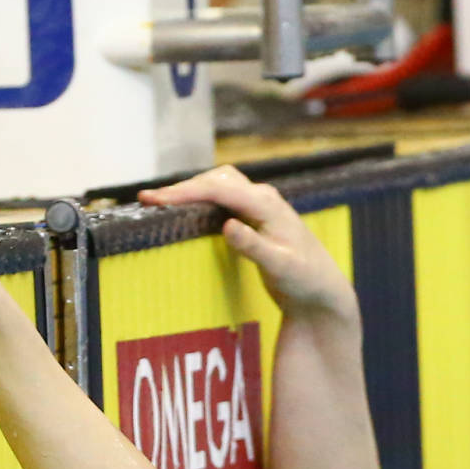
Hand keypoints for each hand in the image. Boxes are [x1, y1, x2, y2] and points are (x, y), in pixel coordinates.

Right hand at [140, 166, 358, 321]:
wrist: (322, 289)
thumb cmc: (305, 280)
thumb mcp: (281, 268)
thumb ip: (254, 246)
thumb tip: (227, 226)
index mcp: (267, 205)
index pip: (219, 189)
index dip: (184, 192)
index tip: (154, 199)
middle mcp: (263, 197)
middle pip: (215, 180)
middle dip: (181, 188)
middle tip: (147, 199)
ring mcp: (259, 203)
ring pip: (218, 184)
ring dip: (190, 190)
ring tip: (158, 201)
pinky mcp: (254, 214)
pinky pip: (222, 197)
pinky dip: (200, 198)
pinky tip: (182, 207)